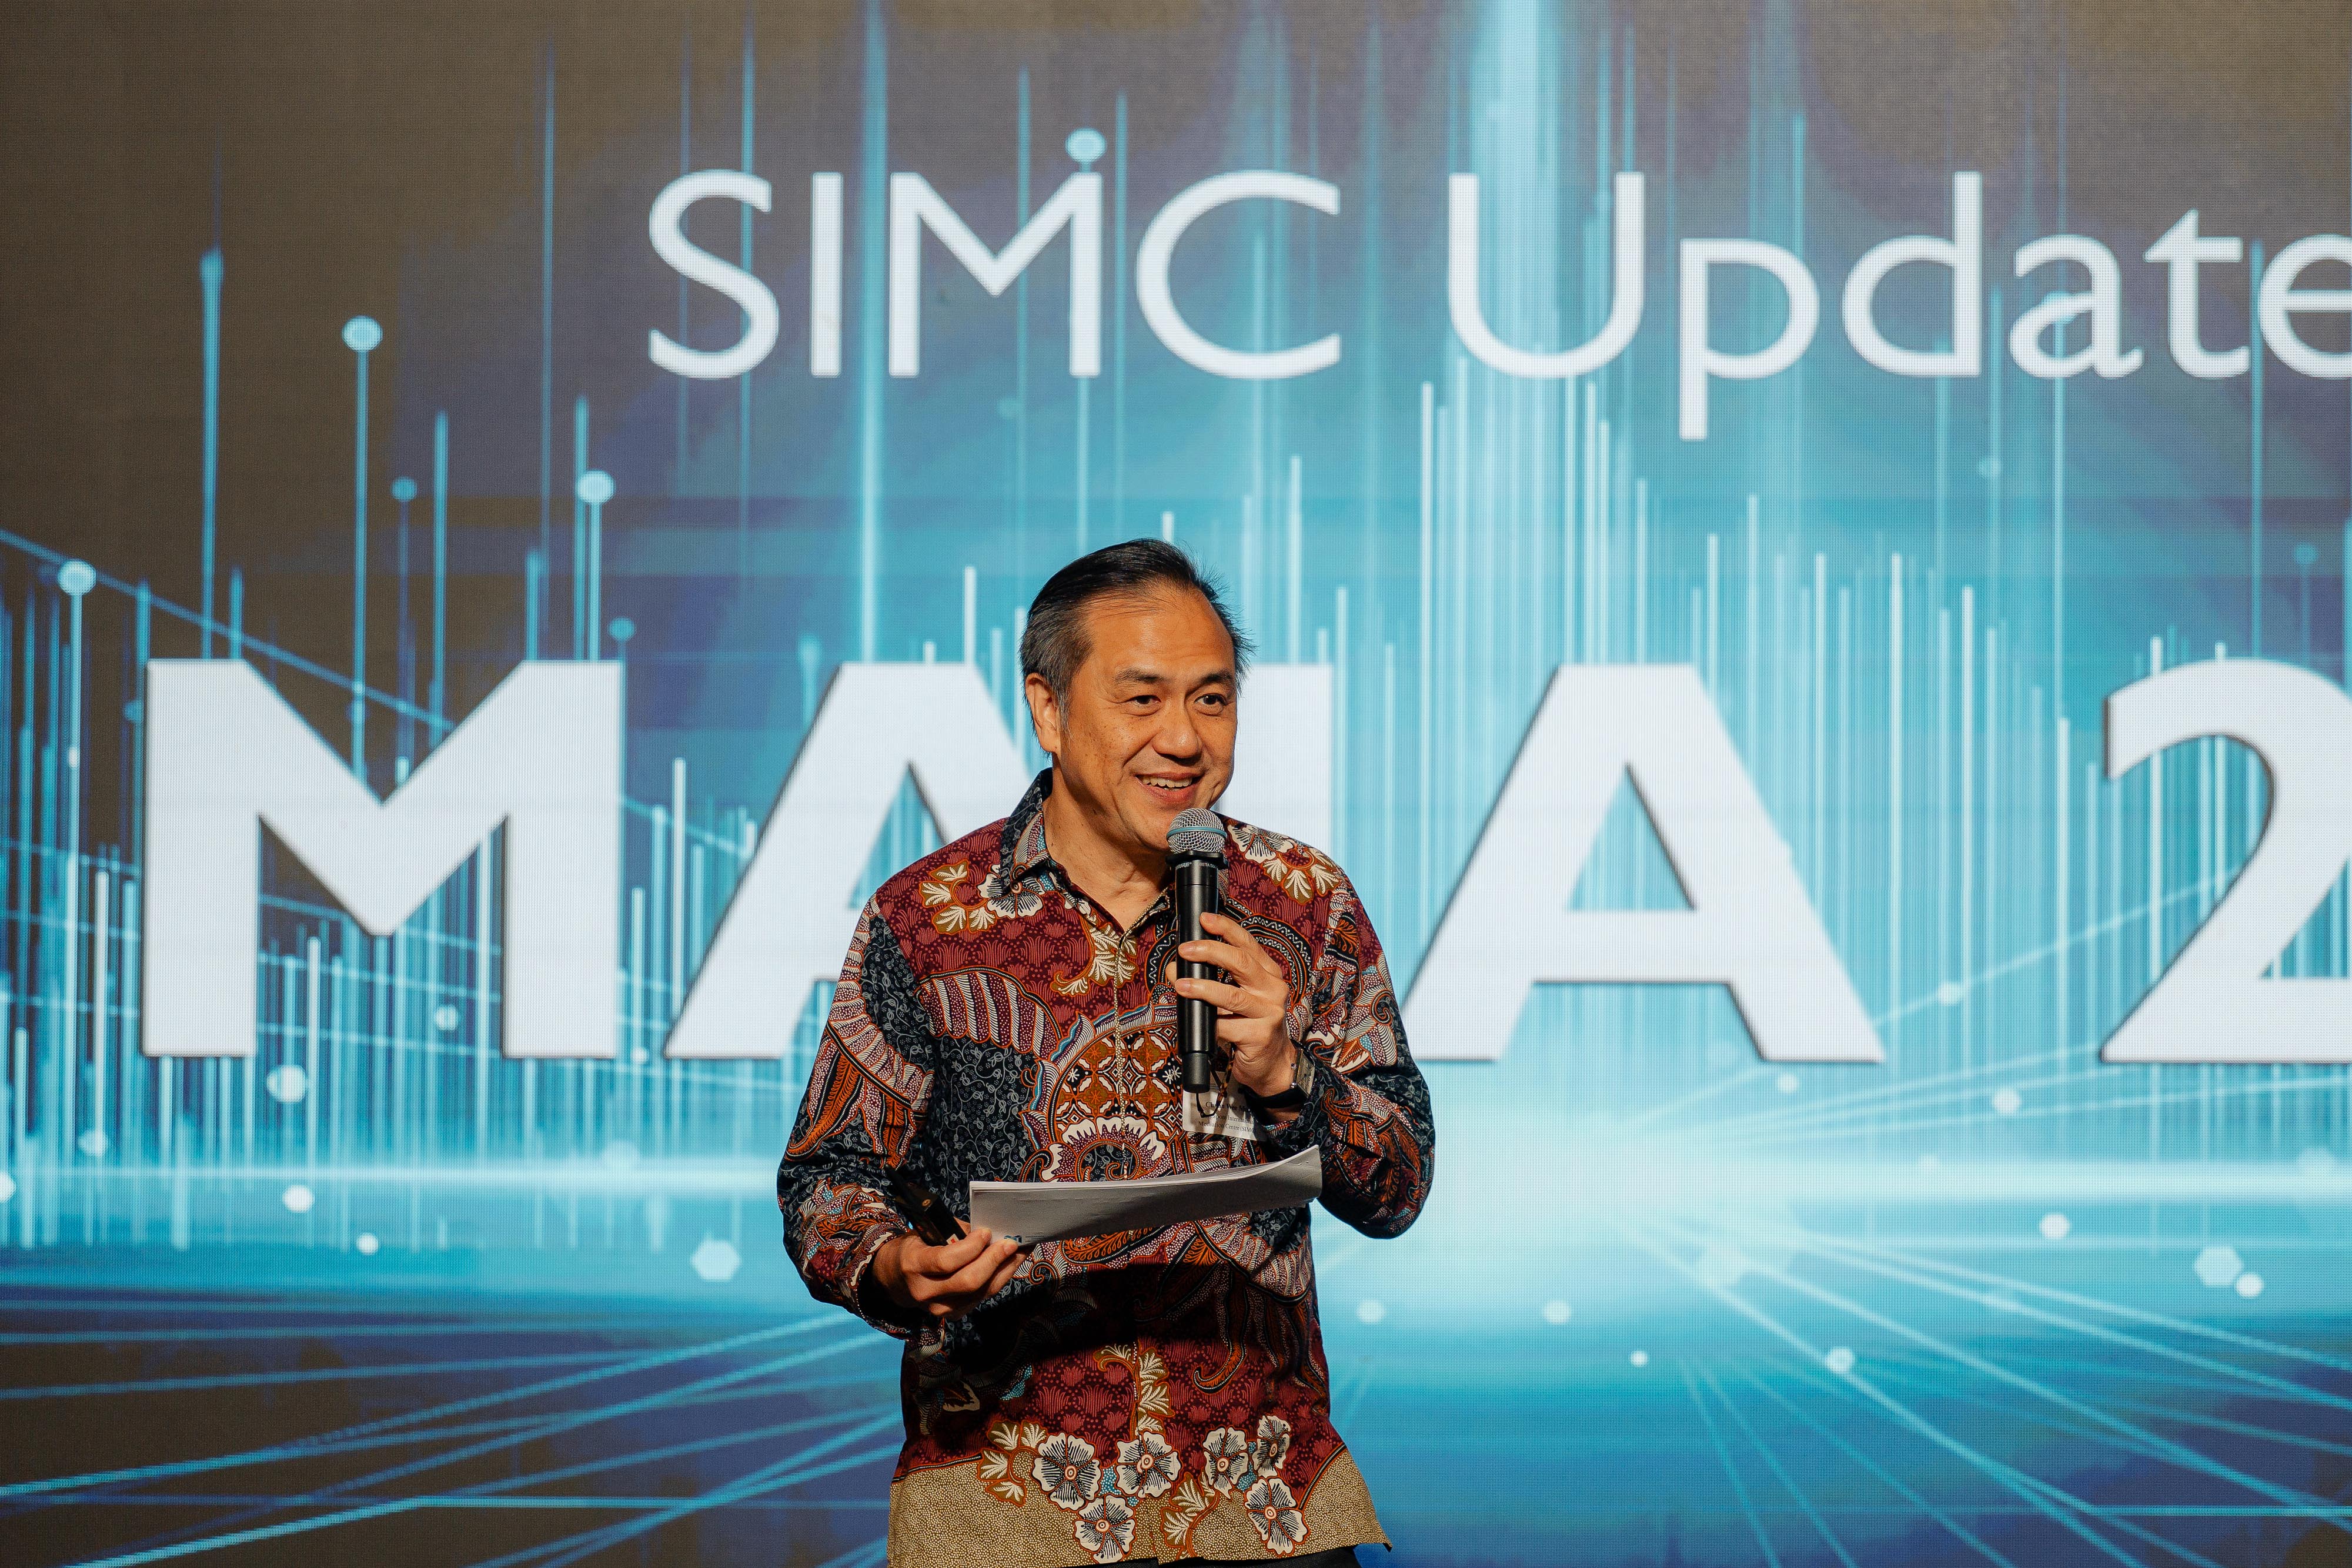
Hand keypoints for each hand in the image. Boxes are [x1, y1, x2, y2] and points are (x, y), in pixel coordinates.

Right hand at [871, 1222, 1021, 1321]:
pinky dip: (998, 1279)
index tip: (986, 1232)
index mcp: (914, 1266)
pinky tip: (1009, 1264)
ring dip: (1004, 1270)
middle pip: (968, 1282)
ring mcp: (939, 1308)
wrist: (896, 1281)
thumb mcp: (925, 1234)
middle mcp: (925, 1291)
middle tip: (1011, 1243)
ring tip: (1020, 1251)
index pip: (946, 1261)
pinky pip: (981, 1297)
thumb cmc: (915, 1249)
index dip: (970, 1248)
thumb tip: (990, 1232)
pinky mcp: (953, 1315)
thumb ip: (955, 1234)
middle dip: (993, 1261)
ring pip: (979, 1292)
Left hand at [1165, 910, 1296, 1106]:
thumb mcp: (1235, 996)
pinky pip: (1226, 1026)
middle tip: (1185, 950)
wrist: (1270, 1064)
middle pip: (1241, 963)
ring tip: (1181, 984)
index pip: (1247, 944)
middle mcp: (1273, 989)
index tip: (1204, 918)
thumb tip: (1176, 966)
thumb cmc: (1247, 1024)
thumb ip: (1213, 979)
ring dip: (1203, 988)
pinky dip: (1207, 1022)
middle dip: (1210, 951)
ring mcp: (1269, 1013)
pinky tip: (1195, 1020)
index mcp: (1268, 973)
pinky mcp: (1260, 1037)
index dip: (1226, 928)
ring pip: (1232, 995)